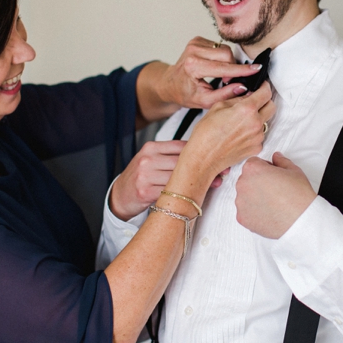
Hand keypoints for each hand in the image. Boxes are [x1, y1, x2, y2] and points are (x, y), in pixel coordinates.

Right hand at [110, 141, 230, 219]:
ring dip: (199, 182)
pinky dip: (186, 194)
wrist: (119, 196)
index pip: (182, 146)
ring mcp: (145, 175)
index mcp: (151, 147)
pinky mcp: (145, 192)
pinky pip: (171, 192)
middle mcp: (148, 159)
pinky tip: (198, 195)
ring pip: (179, 177)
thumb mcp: (153, 160)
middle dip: (204, 167)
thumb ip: (173, 155)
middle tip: (223, 172)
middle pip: (183, 161)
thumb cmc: (142, 177)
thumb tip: (205, 154)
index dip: (202, 152)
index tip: (219, 157)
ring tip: (216, 183)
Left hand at [144, 37, 262, 118]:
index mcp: (193, 66)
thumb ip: (225, 95)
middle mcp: (193, 51)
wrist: (170, 83)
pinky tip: (214, 65)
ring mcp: (194, 43)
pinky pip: (219, 46)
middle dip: (233, 67)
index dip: (241, 70)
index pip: (223, 67)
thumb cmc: (185, 93)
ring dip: (227, 62)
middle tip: (227, 81)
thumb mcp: (204, 101)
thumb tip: (243, 87)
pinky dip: (221, 57)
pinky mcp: (197, 39)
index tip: (256, 69)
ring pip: (225, 49)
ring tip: (220, 74)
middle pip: (227, 54)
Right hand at [179, 83, 275, 188]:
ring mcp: (258, 137)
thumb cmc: (206, 134)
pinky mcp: (256, 148)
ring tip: (241, 122)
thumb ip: (236, 98)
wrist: (204, 158)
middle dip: (265, 101)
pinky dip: (254, 132)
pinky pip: (260, 135)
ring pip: (266, 121)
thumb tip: (248, 95)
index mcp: (246, 110)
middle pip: (271, 106)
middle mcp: (256, 123)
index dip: (264, 87)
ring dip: (258, 118)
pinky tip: (240, 133)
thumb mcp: (218, 106)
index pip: (266, 93)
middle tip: (254, 102)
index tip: (262, 86)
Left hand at [235, 152, 315, 238]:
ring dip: (254, 197)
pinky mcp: (242, 218)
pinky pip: (245, 211)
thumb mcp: (293, 170)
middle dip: (257, 182)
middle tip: (273, 190)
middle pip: (246, 179)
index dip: (265, 168)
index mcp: (253, 169)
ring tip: (272, 203)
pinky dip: (254, 212)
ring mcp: (240, 202)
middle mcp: (242, 184)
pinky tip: (267, 212)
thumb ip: (281, 161)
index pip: (253, 163)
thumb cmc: (298, 195)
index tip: (273, 176)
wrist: (301, 219)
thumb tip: (276, 157)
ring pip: (245, 196)